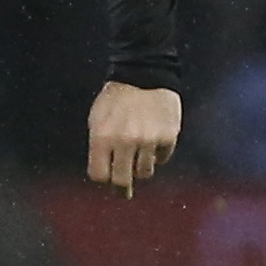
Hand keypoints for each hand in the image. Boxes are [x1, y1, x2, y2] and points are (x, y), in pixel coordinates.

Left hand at [87, 80, 181, 195]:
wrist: (144, 73)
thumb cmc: (116, 98)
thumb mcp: (97, 119)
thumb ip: (99, 147)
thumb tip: (106, 176)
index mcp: (102, 137)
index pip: (99, 175)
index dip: (103, 178)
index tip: (107, 177)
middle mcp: (125, 141)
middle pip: (122, 181)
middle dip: (121, 188)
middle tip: (124, 192)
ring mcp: (148, 140)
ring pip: (144, 173)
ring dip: (141, 167)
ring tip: (139, 154)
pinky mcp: (168, 136)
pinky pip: (162, 158)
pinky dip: (157, 154)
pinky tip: (153, 142)